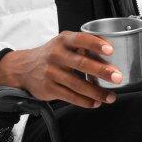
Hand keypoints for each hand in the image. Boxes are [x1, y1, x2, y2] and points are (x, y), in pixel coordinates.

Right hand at [0, 31, 123, 107]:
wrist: (24, 68)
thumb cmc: (52, 54)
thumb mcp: (64, 43)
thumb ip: (84, 45)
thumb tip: (111, 52)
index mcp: (63, 40)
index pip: (81, 39)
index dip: (96, 44)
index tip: (110, 50)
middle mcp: (56, 55)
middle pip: (81, 63)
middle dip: (101, 71)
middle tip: (117, 77)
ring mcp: (51, 72)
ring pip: (77, 84)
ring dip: (96, 92)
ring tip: (110, 97)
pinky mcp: (49, 88)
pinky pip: (70, 96)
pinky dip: (84, 101)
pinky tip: (95, 103)